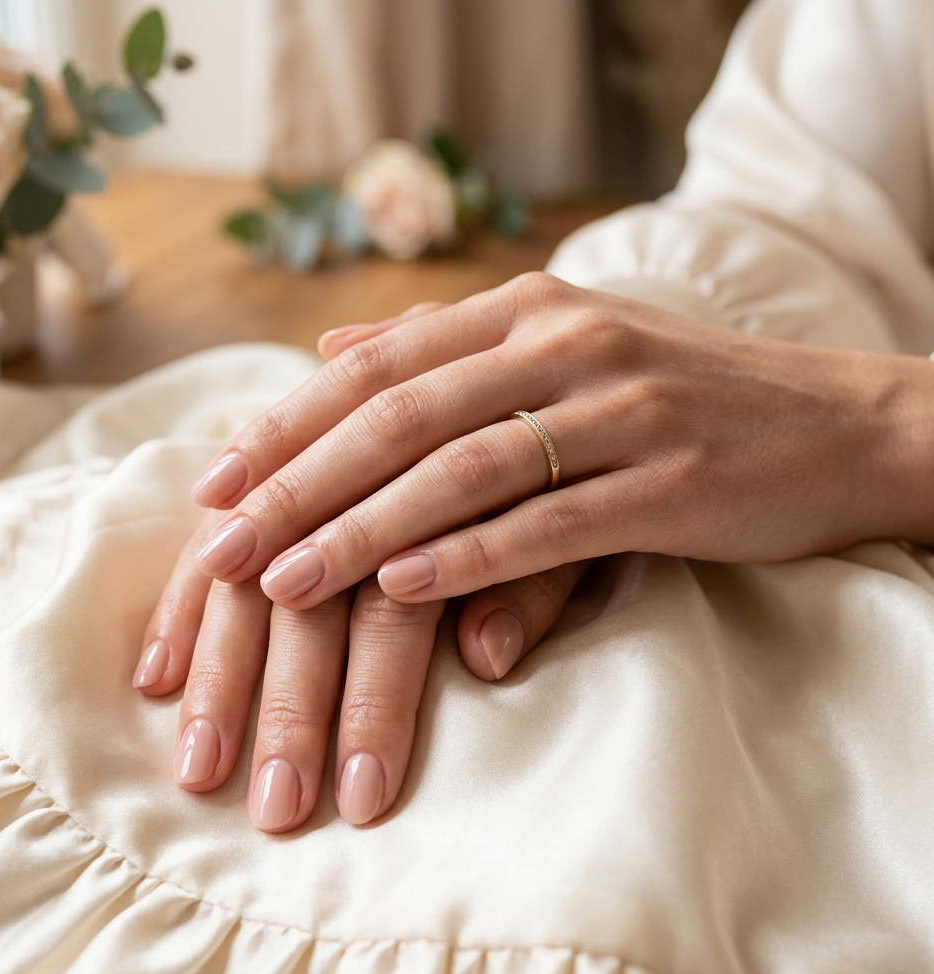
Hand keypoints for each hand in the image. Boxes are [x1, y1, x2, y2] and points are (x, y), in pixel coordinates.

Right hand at [133, 510, 591, 830]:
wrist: (526, 384)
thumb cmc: (559, 478)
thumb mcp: (572, 527)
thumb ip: (532, 583)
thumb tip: (486, 658)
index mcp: (446, 490)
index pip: (397, 603)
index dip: (378, 697)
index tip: (362, 794)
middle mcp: (362, 475)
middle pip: (314, 594)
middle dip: (292, 704)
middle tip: (276, 810)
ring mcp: (308, 471)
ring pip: (246, 566)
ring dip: (220, 669)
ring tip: (196, 770)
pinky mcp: (270, 476)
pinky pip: (210, 533)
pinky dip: (183, 603)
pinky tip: (156, 674)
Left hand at [186, 272, 933, 607]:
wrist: (835, 424)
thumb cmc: (677, 397)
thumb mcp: (561, 349)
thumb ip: (445, 349)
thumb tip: (334, 350)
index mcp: (529, 308)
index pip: (377, 368)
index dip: (287, 426)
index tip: (214, 483)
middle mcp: (566, 344)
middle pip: (401, 417)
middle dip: (297, 486)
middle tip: (220, 546)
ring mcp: (621, 411)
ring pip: (463, 471)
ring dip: (364, 530)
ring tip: (284, 582)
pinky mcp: (669, 485)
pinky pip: (550, 522)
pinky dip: (470, 558)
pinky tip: (403, 591)